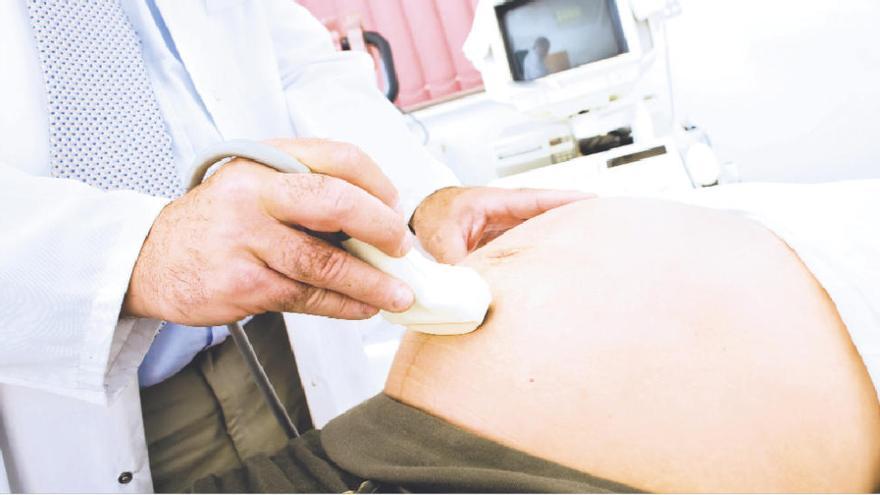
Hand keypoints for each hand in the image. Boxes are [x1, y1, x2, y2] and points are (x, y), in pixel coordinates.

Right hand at [122, 139, 414, 325]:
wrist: (151, 259)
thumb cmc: (216, 223)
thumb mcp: (255, 187)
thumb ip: (307, 193)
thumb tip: (378, 222)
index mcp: (265, 160)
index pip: (339, 157)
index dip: (379, 184)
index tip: (396, 208)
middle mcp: (254, 192)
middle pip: (336, 202)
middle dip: (382, 228)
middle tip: (403, 249)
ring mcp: (246, 239)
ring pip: (326, 262)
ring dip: (372, 282)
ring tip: (399, 294)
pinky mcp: (243, 283)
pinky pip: (308, 296)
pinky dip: (344, 304)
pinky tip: (364, 307)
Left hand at [411, 186, 593, 263]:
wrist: (421, 216)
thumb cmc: (432, 216)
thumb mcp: (441, 237)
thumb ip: (456, 261)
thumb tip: (468, 286)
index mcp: (496, 201)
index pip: (537, 200)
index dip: (565, 201)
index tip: (593, 201)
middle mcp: (509, 212)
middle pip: (550, 213)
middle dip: (577, 217)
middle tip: (611, 223)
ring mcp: (509, 226)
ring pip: (543, 231)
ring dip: (563, 237)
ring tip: (595, 248)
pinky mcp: (506, 242)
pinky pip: (530, 246)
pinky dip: (544, 255)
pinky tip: (561, 269)